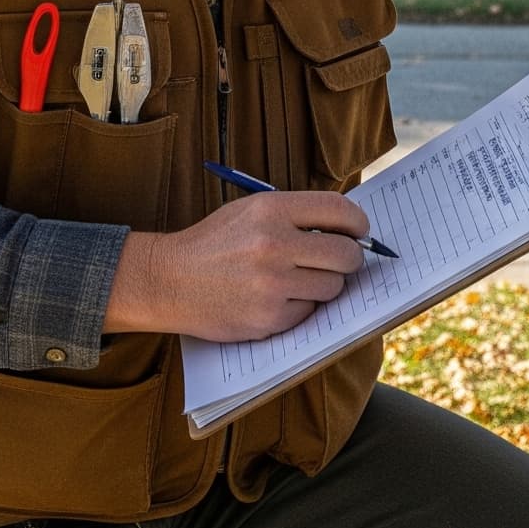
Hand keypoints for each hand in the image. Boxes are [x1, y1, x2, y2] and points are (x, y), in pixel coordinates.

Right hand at [103, 188, 370, 342]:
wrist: (168, 280)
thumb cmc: (215, 243)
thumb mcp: (250, 211)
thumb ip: (296, 216)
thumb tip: (348, 230)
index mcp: (271, 210)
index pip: (339, 210)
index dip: (358, 223)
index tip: (360, 232)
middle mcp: (274, 245)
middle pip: (345, 254)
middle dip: (349, 259)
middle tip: (340, 262)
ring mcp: (271, 284)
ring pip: (332, 287)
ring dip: (324, 285)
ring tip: (298, 280)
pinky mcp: (268, 317)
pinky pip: (308, 313)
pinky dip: (300, 308)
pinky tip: (276, 299)